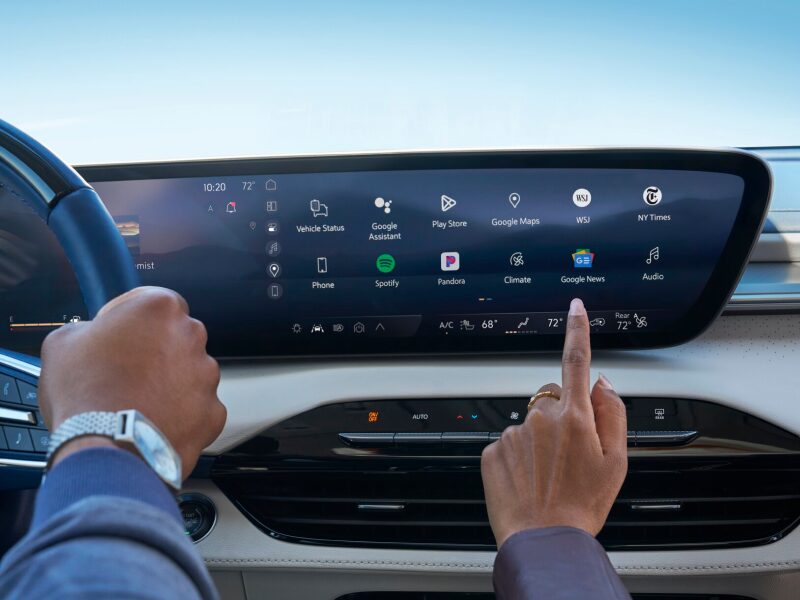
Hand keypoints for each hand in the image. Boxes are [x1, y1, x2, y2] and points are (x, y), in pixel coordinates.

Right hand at [39, 286, 225, 478]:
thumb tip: (92, 336)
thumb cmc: (86, 394)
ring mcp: (207, 375)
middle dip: (154, 350)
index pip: (152, 301)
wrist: (108, 449)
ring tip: (136, 402)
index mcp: (160, 309)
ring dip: (168, 383)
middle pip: (175, 337)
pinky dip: (181, 414)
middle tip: (124, 372)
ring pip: (189, 372)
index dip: (131, 317)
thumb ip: (87, 329)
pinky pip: (197, 407)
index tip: (117, 332)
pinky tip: (154, 422)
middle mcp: (192, 336)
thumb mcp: (63, 342)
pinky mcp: (213, 411)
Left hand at [480, 298, 627, 546]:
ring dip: (539, 441)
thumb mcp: (617, 462)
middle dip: (562, 417)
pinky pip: (509, 442)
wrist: (543, 538)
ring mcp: (513, 433)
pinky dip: (518, 456)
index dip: (577, 330)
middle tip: (570, 457)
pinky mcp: (491, 449)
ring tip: (548, 475)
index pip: (576, 361)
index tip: (575, 307)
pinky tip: (528, 480)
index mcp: (575, 417)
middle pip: (553, 400)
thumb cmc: (582, 505)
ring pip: (530, 424)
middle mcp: (540, 418)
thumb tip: (602, 382)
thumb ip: (613, 414)